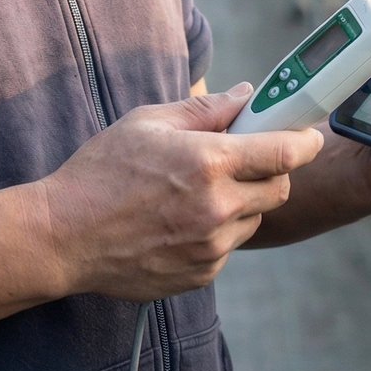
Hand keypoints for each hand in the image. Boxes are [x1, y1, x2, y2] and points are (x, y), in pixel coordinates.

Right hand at [40, 85, 323, 300]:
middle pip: (280, 189)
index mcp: (209, 162)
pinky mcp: (200, 274)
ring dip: (241, 202)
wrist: (64, 235)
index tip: (307, 135)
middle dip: (270, 171)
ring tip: (195, 192)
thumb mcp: (148, 122)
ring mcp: (211, 246)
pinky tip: (178, 220)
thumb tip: (246, 96)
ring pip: (253, 218)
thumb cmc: (100, 172)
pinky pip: (227, 246)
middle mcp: (218, 208)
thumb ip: (205, 110)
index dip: (303, 141)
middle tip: (241, 160)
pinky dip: (217, 232)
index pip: (285, 152)